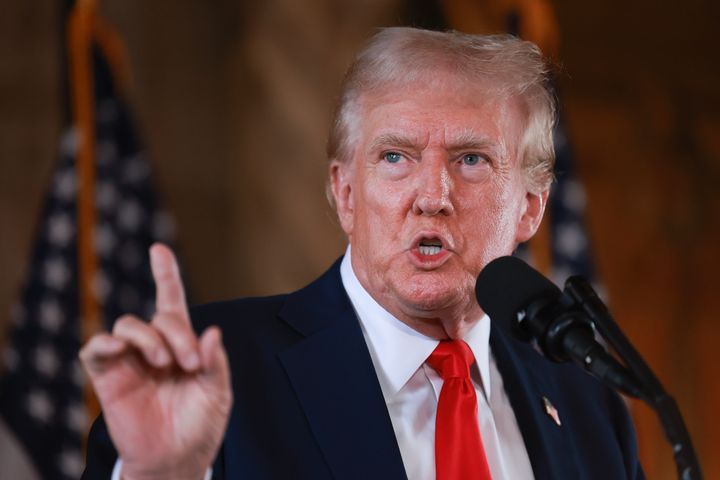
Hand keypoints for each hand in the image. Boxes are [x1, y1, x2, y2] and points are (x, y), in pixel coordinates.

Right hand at [80, 244, 231, 479]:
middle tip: (190, 363)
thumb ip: (215, 362)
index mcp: (182, 345)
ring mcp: (130, 361)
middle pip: (158, 316)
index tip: (159, 249)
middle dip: (178, 334)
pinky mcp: (108, 377)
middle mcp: (154, 347)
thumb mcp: (217, 393)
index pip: (171, 302)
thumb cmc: (199, 425)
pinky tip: (122, 349)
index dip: (165, 274)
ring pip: (128, 325)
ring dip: (149, 338)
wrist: (177, 460)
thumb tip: (212, 331)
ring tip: (165, 363)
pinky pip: (96, 349)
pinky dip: (106, 343)